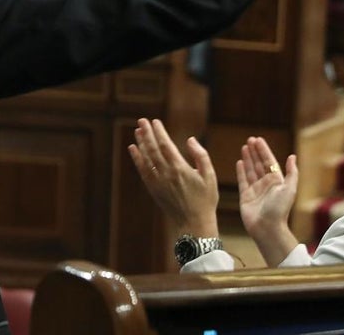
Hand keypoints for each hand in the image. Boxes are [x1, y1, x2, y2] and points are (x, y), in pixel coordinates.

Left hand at [127, 118, 218, 235]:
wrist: (193, 223)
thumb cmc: (205, 200)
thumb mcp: (210, 176)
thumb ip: (200, 155)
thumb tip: (189, 139)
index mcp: (180, 169)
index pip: (166, 145)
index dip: (159, 132)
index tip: (155, 121)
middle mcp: (166, 174)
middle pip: (153, 149)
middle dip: (147, 133)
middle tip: (141, 120)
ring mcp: (158, 182)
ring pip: (146, 158)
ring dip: (141, 143)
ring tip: (137, 131)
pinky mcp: (153, 189)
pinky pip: (142, 170)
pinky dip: (137, 158)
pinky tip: (134, 149)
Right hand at [236, 136, 299, 266]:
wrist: (267, 228)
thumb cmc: (280, 209)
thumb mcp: (289, 189)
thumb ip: (291, 173)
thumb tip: (292, 157)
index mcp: (276, 181)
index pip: (269, 161)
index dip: (263, 150)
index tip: (258, 139)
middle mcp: (266, 184)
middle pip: (259, 164)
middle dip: (255, 151)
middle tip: (249, 139)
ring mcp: (255, 190)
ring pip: (250, 170)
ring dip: (248, 158)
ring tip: (244, 147)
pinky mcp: (245, 196)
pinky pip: (242, 180)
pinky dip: (240, 171)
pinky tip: (239, 162)